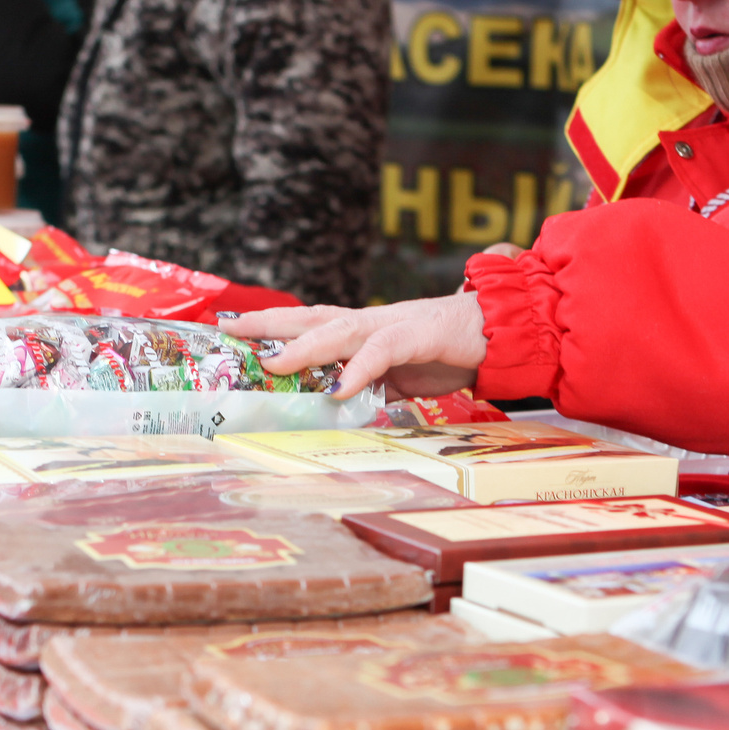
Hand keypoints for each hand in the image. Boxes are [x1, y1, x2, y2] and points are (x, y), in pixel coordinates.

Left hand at [222, 292, 487, 400]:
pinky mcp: (420, 335)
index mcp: (364, 330)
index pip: (309, 324)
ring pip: (339, 329)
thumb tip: (342, 413)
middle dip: (268, 323)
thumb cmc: (451, 352)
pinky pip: (384, 350)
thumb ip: (371, 392)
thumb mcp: (401, 379)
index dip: (271, 327)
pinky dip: (360, 369)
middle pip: (311, 317)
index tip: (231, 332)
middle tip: (227, 327)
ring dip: (303, 346)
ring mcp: (394, 324)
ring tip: (271, 363)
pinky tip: (340, 387)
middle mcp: (371, 322)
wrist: (500, 330)